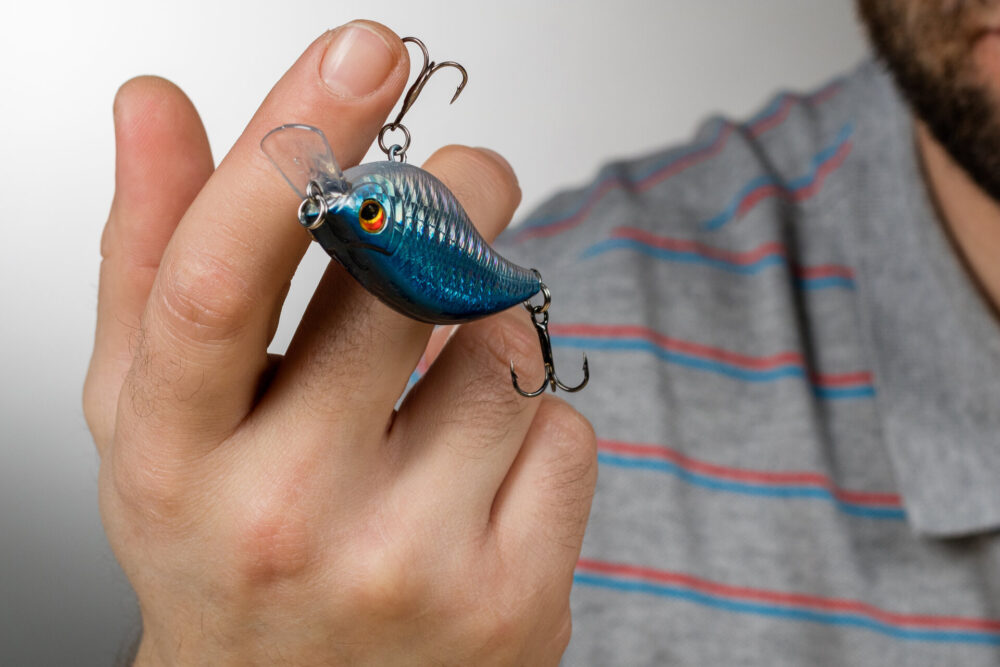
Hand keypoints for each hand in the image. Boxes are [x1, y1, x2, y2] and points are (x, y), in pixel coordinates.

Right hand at [83, 20, 595, 665]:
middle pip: (399, 286)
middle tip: (465, 180)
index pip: (220, 281)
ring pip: (504, 347)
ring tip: (439, 379)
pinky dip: (535, 416)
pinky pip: (565, 428)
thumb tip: (154, 106)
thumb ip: (153, 256)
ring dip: (490, 322)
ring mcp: (408, 567)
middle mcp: (285, 518)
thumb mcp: (157, 418)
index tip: (362, 55)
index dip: (292, 147)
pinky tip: (481, 469)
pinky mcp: (513, 601)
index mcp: (176, 457)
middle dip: (457, 195)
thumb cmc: (226, 548)